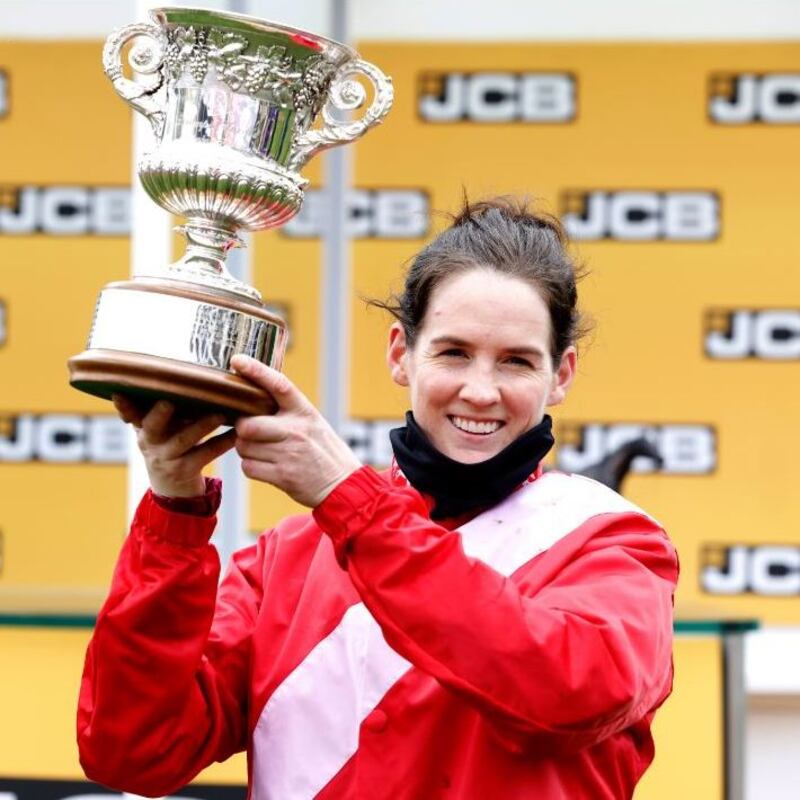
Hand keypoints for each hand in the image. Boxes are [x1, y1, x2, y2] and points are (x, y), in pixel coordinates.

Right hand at [112, 395, 236, 497]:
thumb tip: (173, 373)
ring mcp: (167, 458)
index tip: (119, 393)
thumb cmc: (167, 445)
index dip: (124, 405)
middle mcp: (150, 443)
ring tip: (220, 414)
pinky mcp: (185, 470)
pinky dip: (222, 443)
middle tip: (169, 401)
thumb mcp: (156, 429)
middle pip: (152, 426)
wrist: (171, 488)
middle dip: (160, 413)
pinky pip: (206, 454)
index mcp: (143, 428)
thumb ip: (156, 408)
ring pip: (183, 439)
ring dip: (202, 425)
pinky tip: (236, 434)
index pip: (130, 414)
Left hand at [231, 356, 360, 506]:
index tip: (237, 360)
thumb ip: (287, 412)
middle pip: (248, 425)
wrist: (343, 484)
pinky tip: (268, 466)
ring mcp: (289, 453)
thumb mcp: (312, 422)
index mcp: (304, 411)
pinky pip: (248, 467)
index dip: (256, 370)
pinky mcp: (282, 475)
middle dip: (243, 430)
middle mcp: (296, 430)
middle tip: (251, 433)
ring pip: (244, 447)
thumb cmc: (323, 451)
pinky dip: (252, 467)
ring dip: (248, 450)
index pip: (279, 385)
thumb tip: (250, 401)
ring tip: (266, 452)